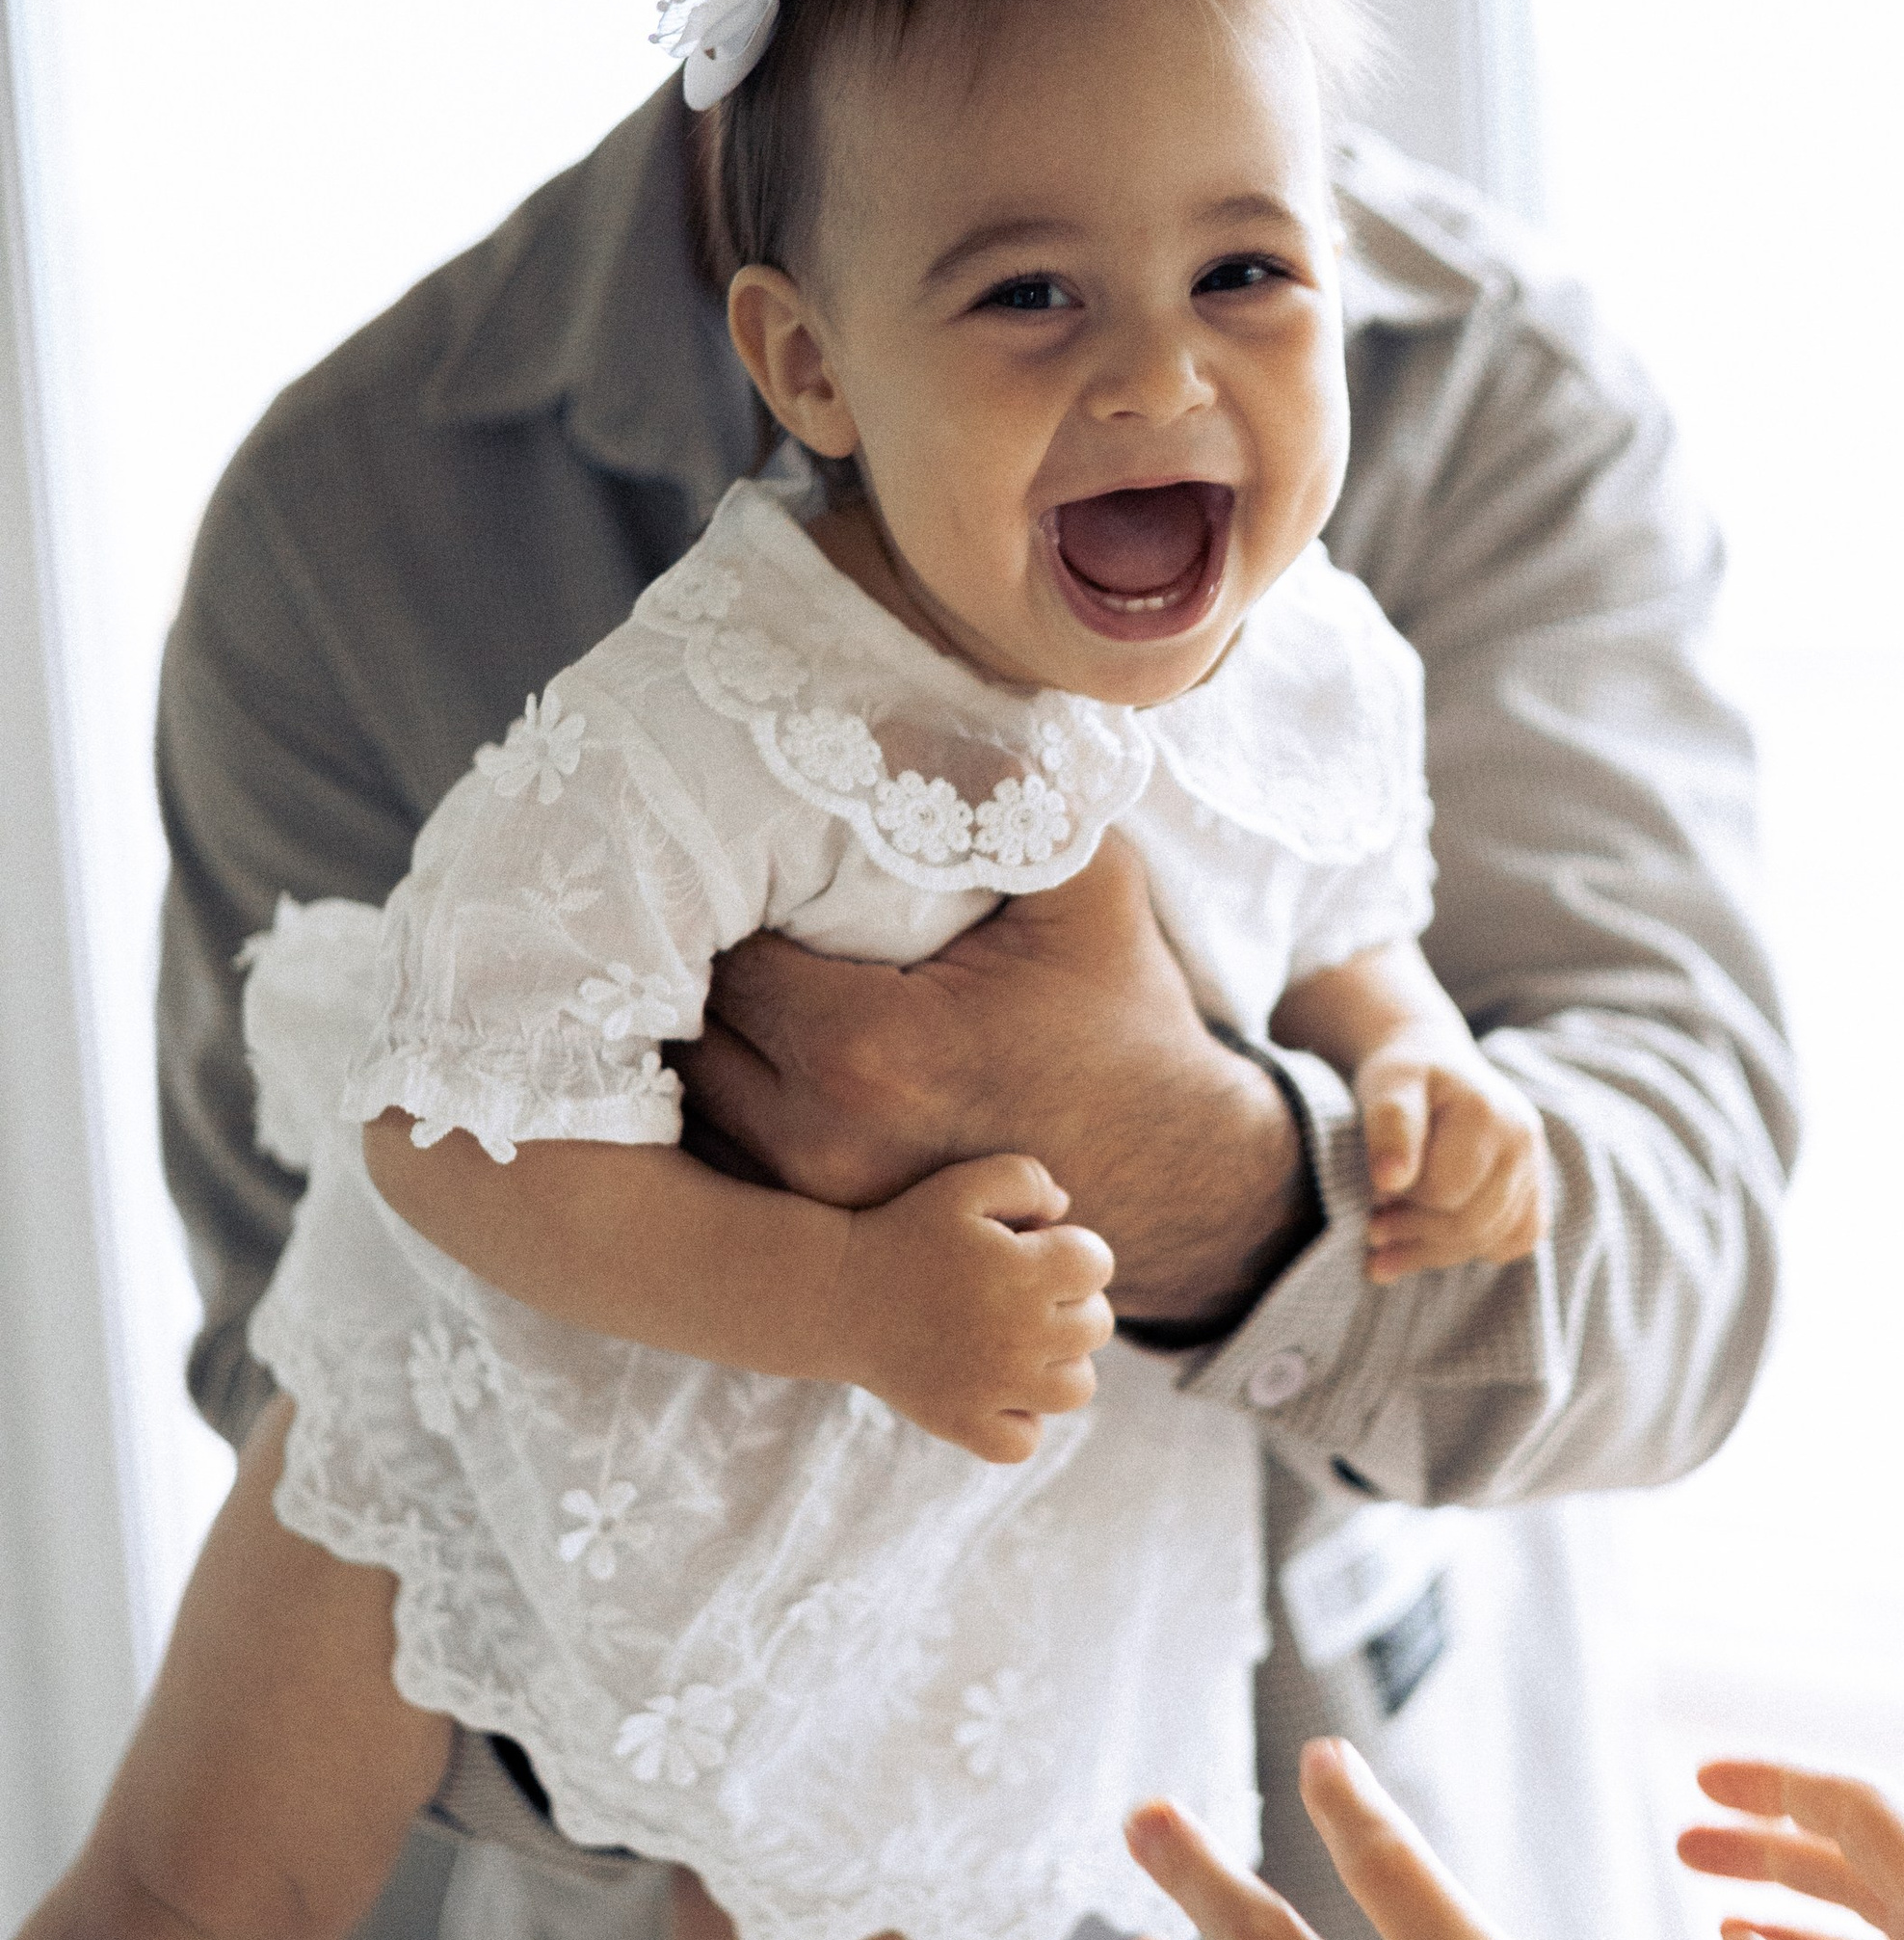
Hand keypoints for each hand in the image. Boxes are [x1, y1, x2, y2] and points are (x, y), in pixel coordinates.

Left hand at [673, 839, 1314, 1329]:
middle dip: (693, 967)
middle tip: (711, 909)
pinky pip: (723, 1166)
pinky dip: (721, 1112)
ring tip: (718, 978)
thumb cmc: (1129, 1020)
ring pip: (690, 1108)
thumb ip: (1006, 793)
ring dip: (694, 1041)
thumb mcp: (1089, 887)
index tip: (738, 857)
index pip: (725, 952)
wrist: (1184, 1177)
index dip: (721, 897)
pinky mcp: (829, 1243)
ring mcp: (817, 1206)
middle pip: (684, 1032)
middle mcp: (822, 1140)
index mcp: (870, 1048)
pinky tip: (752, 1058)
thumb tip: (922, 695)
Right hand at [828, 1155, 1112, 1462]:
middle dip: (1072, 1304)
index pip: (1098, 1265)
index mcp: (1024, 1270)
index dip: (1075, 1252)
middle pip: (1096, 1326)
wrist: (832, 1292)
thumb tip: (1066, 1209)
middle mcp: (1018, 1333)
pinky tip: (998, 1391)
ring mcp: (992, 1385)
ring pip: (1077, 1389)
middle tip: (1026, 1295)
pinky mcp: (960, 1422)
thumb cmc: (902, 1231)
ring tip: (1023, 1344)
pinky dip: (1020, 1422)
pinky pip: (1023, 1442)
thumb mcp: (961, 1185)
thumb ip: (1025, 1179)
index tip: (1037, 1250)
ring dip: (1061, 1365)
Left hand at [1357, 1037, 1547, 1283]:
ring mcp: (1535, 1165)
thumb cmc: (1405, 1074)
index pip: (1444, 1193)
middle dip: (1415, 1235)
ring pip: (1493, 1239)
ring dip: (1436, 1253)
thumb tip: (1391, 1181)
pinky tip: (1436, 1244)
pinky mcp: (1537, 1186)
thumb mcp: (1386, 1085)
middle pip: (1472, 1222)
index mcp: (1485, 1114)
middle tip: (1372, 1232)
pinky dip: (1476, 1250)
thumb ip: (1390, 1127)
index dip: (1403, 1202)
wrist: (1434, 1060)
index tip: (1373, 1195)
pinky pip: (1518, 1239)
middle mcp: (1522, 1140)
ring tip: (1387, 1249)